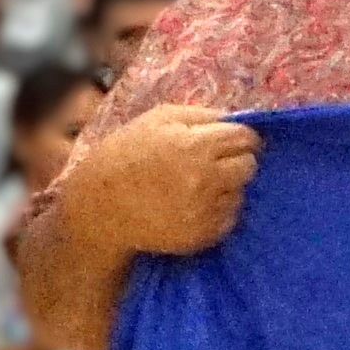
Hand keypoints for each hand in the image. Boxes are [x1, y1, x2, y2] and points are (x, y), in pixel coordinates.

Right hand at [60, 103, 258, 257]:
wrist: (99, 206)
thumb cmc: (125, 155)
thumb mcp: (156, 120)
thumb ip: (200, 115)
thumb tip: (234, 120)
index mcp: (195, 145)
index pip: (246, 137)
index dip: (241, 136)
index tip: (233, 140)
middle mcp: (207, 178)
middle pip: (249, 165)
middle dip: (236, 159)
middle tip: (214, 162)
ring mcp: (207, 209)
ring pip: (241, 191)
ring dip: (226, 186)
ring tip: (195, 184)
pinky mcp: (206, 234)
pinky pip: (230, 216)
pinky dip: (218, 209)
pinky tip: (192, 204)